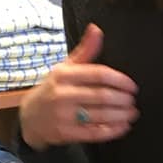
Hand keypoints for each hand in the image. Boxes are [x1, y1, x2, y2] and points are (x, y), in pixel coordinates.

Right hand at [19, 25, 139, 149]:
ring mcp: (63, 115)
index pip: (98, 74)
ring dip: (121, 115)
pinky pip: (94, 132)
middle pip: (101, 96)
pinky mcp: (65, 133)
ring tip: (132, 113)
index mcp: (64, 74)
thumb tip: (96, 29)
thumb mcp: (66, 67)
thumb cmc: (53, 88)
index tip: (132, 86)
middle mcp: (62, 94)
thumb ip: (85, 50)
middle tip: (132, 101)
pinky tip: (123, 126)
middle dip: (122, 99)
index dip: (119, 80)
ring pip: (100, 115)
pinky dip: (112, 130)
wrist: (29, 116)